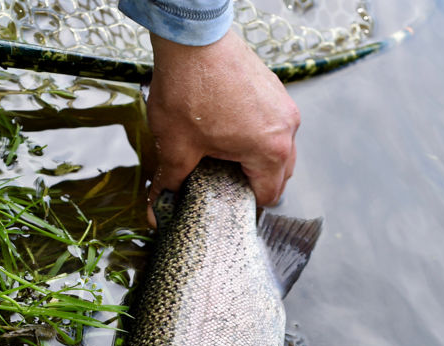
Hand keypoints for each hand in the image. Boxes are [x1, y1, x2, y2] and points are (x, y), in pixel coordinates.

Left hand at [146, 29, 299, 225]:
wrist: (193, 38)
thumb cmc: (189, 88)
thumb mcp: (176, 147)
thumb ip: (170, 183)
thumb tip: (157, 209)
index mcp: (271, 151)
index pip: (268, 195)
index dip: (244, 204)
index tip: (225, 201)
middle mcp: (286, 129)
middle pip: (279, 175)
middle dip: (254, 182)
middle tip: (225, 182)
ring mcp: (284, 106)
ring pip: (280, 149)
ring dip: (257, 159)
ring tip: (227, 155)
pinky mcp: (275, 89)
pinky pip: (274, 124)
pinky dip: (258, 134)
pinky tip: (231, 130)